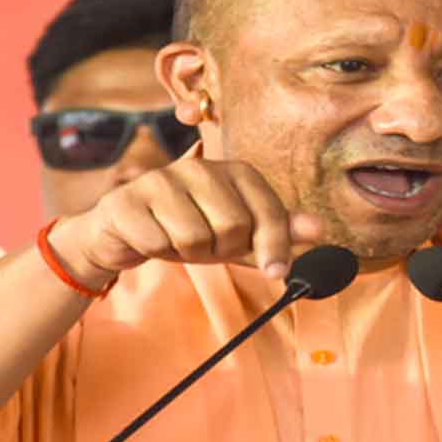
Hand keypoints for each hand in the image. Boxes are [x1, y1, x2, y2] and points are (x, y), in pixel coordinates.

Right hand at [52, 159, 322, 281]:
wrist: (122, 232)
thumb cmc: (186, 230)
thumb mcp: (236, 237)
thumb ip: (275, 233)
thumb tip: (318, 229)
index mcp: (233, 171)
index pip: (267, 210)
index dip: (276, 246)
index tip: (277, 273)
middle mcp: (199, 167)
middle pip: (232, 227)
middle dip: (220, 250)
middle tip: (204, 244)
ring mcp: (161, 179)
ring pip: (195, 238)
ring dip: (187, 253)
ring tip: (176, 239)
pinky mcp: (129, 201)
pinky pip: (159, 244)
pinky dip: (158, 252)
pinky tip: (150, 239)